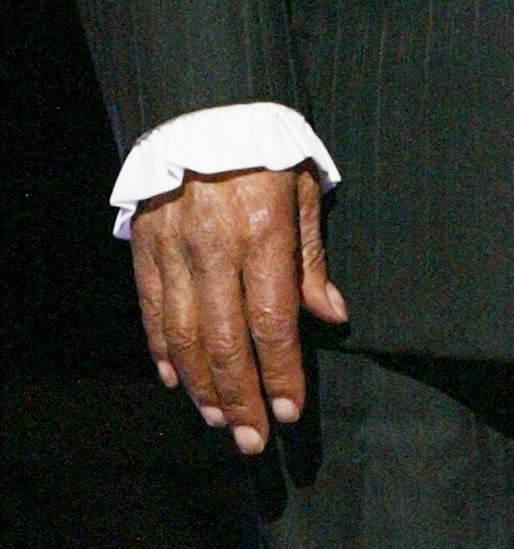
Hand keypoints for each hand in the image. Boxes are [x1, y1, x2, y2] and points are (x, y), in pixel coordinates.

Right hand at [131, 164, 347, 452]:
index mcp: (264, 235)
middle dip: (242, 399)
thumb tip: (332, 315)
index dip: (282, 374)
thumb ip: (312, 259)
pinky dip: (163, 350)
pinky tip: (177, 380)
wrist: (204, 107)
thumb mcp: (305, 189)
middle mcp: (215, 249)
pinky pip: (152, 311)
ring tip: (221, 420)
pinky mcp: (145, 248)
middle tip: (254, 442)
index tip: (290, 412)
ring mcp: (174, 251)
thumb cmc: (267, 149)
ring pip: (185, 336)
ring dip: (203, 386)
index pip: (273, 322)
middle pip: (227, 343)